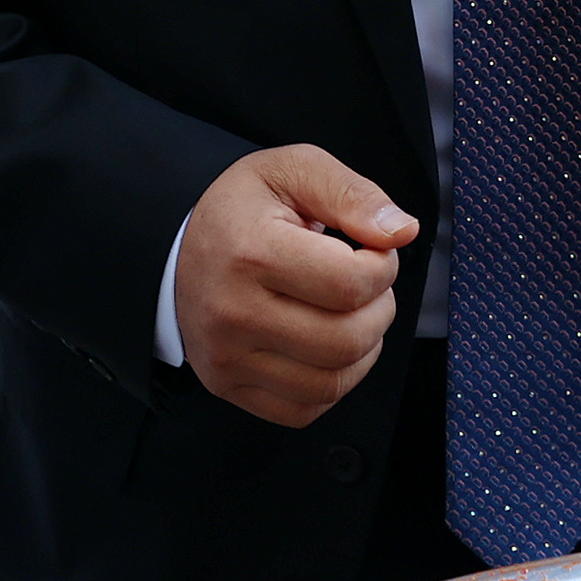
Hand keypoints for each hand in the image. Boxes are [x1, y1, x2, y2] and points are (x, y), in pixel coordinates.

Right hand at [173, 141, 419, 427]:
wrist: (178, 246)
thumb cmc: (244, 208)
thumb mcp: (295, 171)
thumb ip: (353, 194)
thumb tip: (402, 233)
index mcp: (250, 253)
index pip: (351, 284)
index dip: (383, 266)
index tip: (370, 250)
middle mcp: (232, 314)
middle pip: (346, 341)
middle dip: (379, 311)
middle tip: (365, 284)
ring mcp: (226, 358)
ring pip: (332, 383)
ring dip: (363, 349)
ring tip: (350, 313)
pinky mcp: (227, 386)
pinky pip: (305, 410)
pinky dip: (334, 382)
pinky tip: (328, 345)